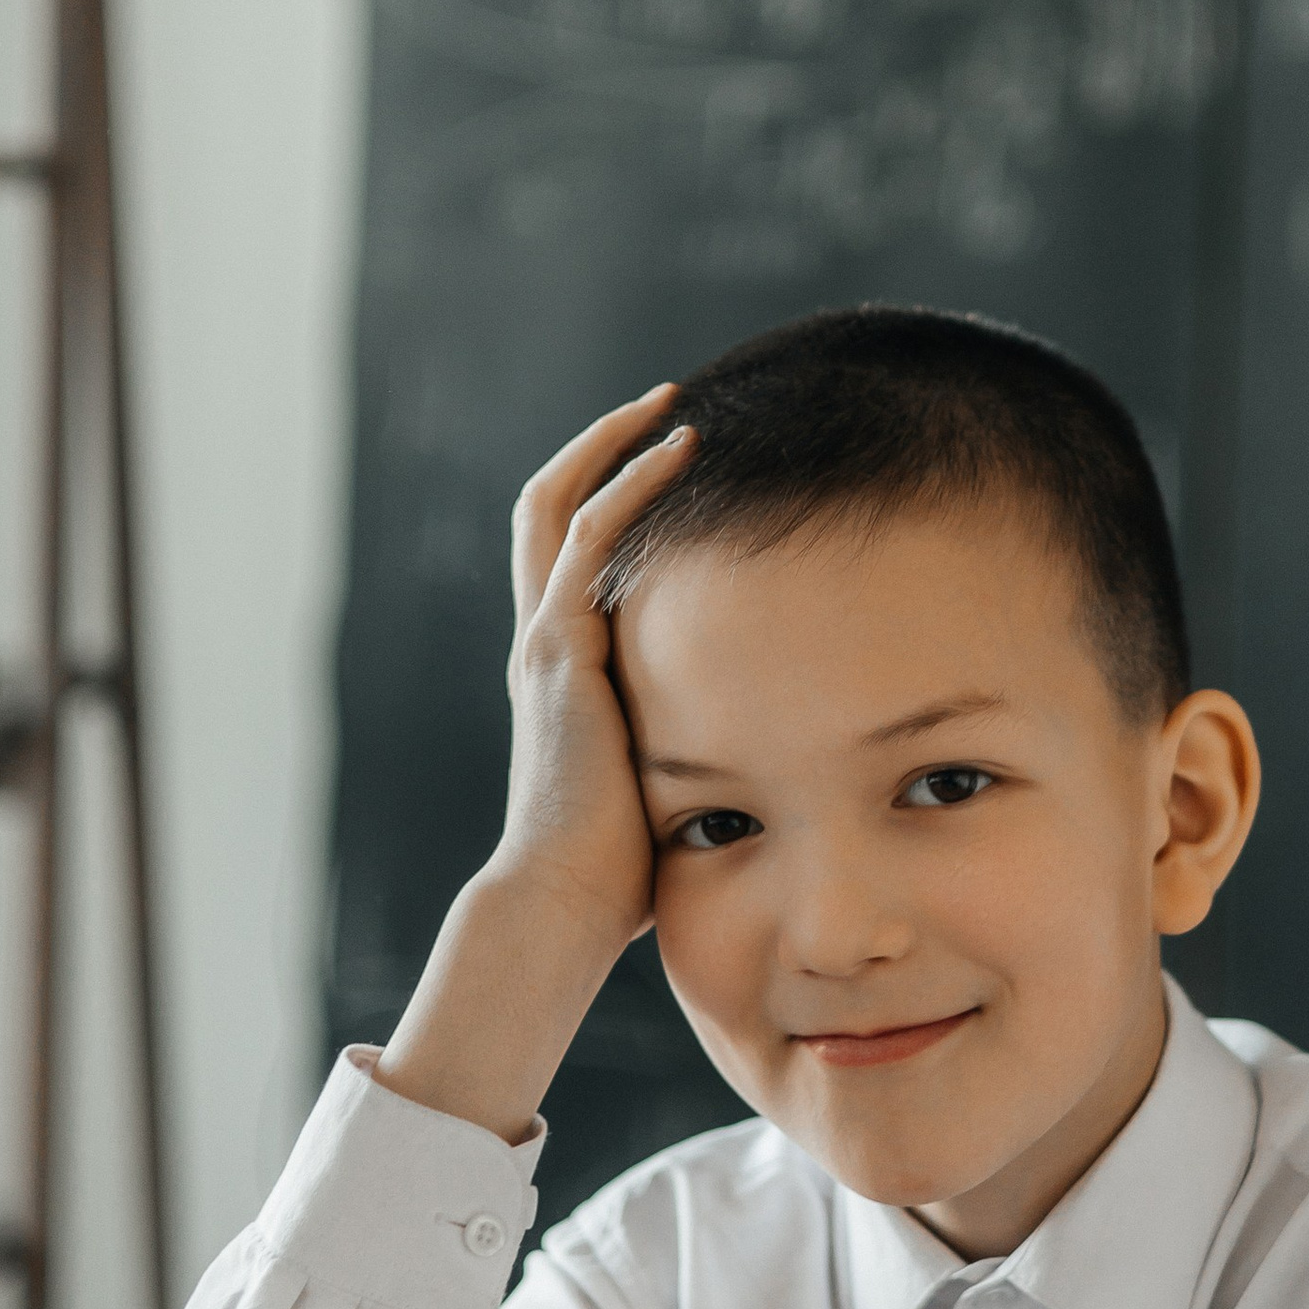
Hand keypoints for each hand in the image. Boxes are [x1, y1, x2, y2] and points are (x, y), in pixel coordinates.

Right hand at [495, 383, 698, 949]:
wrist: (562, 902)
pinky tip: (676, 454)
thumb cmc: (615, 874)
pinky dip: (627, 486)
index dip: (604, 498)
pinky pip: (587, 539)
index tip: (664, 461)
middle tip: (661, 406)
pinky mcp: (560, 650)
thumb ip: (691, 761)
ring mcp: (545, 642)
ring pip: (560, 507)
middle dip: (599, 448)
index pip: (566, 558)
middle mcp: (542, 644)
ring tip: (673, 407)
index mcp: (561, 672)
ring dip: (615, 447)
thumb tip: (766, 773)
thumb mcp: (661, 792)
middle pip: (544, 511)